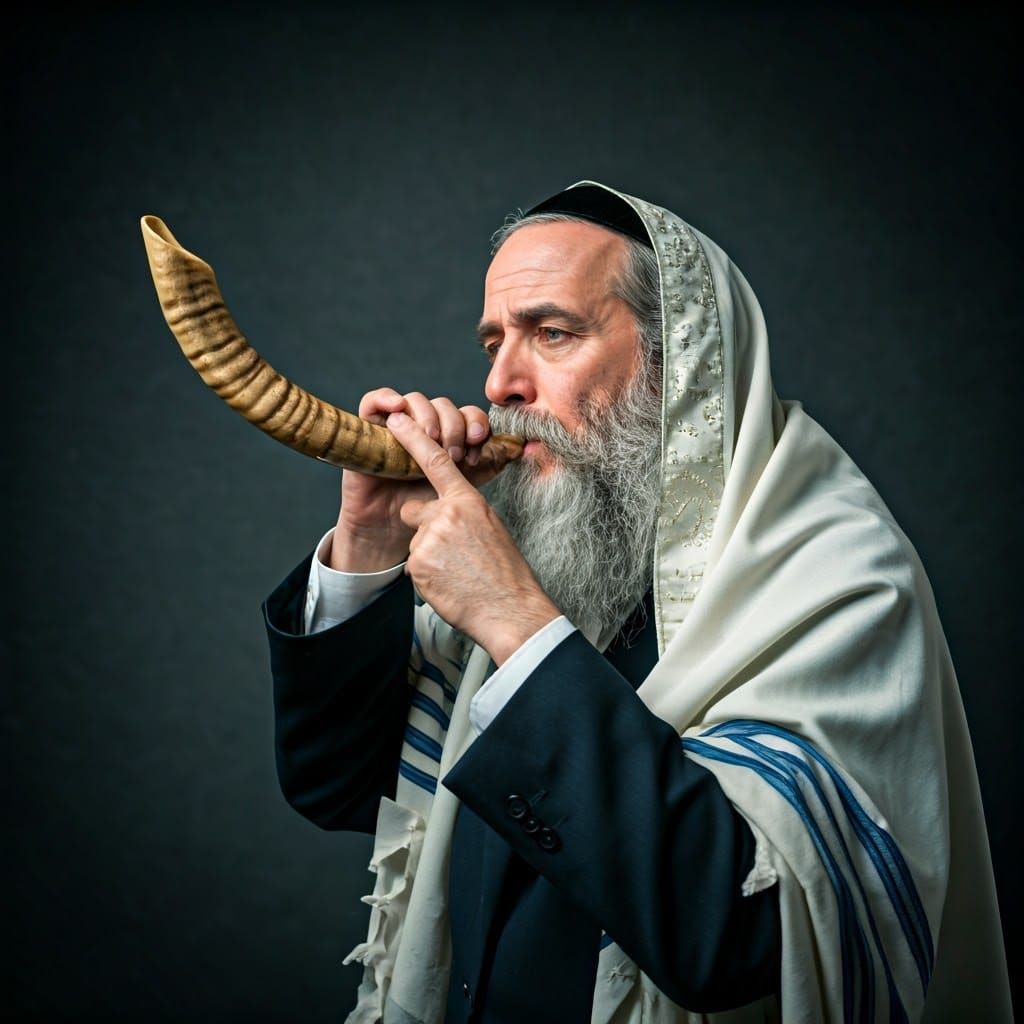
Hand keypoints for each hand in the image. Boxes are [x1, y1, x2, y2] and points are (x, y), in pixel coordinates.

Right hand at [331, 389, 499, 571]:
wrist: (390, 530)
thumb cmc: (426, 510)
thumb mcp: (463, 487)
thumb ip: (489, 465)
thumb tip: (523, 447)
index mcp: (449, 436)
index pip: (467, 414)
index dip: (475, 424)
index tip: (478, 446)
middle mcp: (424, 426)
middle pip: (444, 404)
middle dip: (454, 426)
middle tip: (455, 454)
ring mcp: (395, 426)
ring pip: (415, 400)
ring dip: (428, 417)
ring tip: (430, 441)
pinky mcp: (367, 430)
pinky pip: (372, 401)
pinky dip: (385, 398)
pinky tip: (397, 407)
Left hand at [388, 411, 560, 664]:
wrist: (509, 609)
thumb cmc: (505, 572)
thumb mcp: (490, 527)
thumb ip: (464, 512)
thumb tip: (445, 513)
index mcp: (468, 501)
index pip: (437, 461)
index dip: (413, 437)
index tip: (396, 419)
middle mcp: (446, 514)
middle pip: (415, 510)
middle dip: (423, 527)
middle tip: (451, 553)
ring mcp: (430, 539)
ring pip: (415, 542)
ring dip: (428, 557)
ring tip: (455, 573)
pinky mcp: (417, 564)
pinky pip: (412, 566)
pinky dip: (426, 577)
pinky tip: (448, 584)